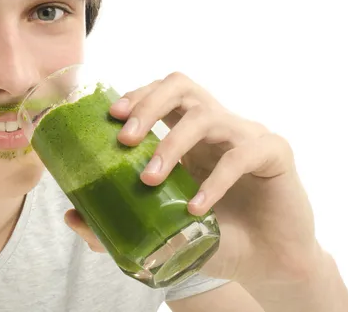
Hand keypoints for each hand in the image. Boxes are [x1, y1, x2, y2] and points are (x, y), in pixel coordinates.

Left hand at [64, 72, 321, 285]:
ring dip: (172, 144)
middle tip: (125, 137)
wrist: (267, 260)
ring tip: (149, 178)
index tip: (110, 116)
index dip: (137, 96)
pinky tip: (196, 208)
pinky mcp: (275, 152)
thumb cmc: (215, 235)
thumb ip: (120, 220)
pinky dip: (215, 180)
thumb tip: (71, 216)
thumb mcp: (164, 227)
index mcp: (190, 132)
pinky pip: (243, 153)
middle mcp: (217, 125)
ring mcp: (247, 134)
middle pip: (182, 86)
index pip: (161, 94)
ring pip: (207, 116)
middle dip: (149, 104)